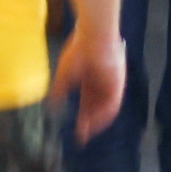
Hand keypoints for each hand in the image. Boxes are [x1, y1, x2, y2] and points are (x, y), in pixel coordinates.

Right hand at [57, 22, 128, 140]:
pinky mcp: (118, 83)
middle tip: (81, 136)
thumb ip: (59, 91)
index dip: (83, 116)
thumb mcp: (64, 74)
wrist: (94, 35)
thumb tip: (51, 107)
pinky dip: (104, 114)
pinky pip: (113, 104)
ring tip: (87, 132)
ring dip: (97, 121)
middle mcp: (102, 84)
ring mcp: (111, 84)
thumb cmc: (78, 51)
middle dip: (89, 122)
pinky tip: (94, 122)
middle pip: (97, 107)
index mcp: (90, 79)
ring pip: (105, 108)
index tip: (76, 130)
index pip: (88, 102)